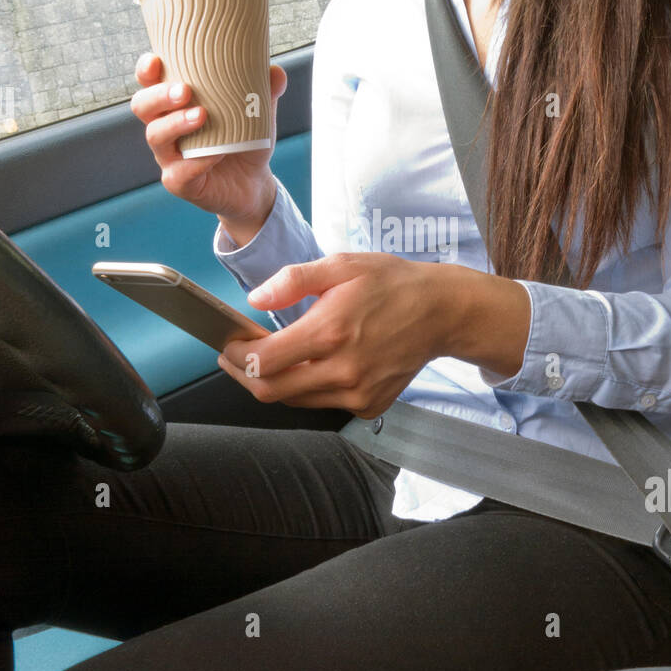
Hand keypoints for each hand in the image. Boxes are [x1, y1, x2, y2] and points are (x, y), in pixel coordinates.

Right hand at [129, 52, 287, 218]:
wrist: (252, 183)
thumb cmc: (244, 140)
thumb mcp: (258, 113)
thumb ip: (265, 91)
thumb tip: (276, 72)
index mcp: (175, 105)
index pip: (149, 82)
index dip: (146, 70)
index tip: (156, 60)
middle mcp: (165, 128)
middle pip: (142, 106)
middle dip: (159, 95)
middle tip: (185, 90)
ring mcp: (169, 156)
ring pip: (155, 136)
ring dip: (175, 124)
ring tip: (201, 116)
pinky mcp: (179, 182)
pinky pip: (179, 172)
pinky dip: (197, 161)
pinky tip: (216, 154)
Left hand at [217, 253, 452, 419]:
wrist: (441, 312)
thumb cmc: (391, 284)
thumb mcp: (342, 265)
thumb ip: (293, 280)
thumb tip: (255, 299)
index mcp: (331, 332)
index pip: (263, 361)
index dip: (236, 356)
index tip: (229, 344)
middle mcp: (343, 370)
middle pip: (271, 390)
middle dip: (243, 375)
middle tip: (234, 357)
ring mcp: (357, 393)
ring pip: (294, 401)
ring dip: (275, 382)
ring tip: (272, 357)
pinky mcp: (369, 405)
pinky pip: (323, 404)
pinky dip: (309, 388)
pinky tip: (316, 365)